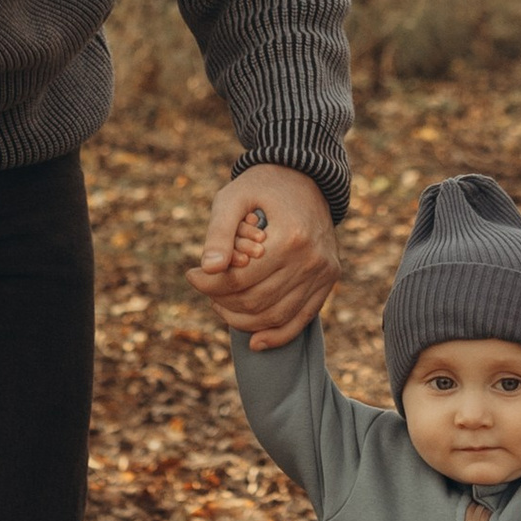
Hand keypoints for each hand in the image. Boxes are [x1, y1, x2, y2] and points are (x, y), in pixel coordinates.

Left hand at [192, 164, 338, 347]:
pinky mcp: (329, 280)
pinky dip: (278, 336)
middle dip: (222, 300)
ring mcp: (323, 273)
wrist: (306, 178)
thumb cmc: (263, 187)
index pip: (240, 279)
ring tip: (221, 305)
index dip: (208, 284)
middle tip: (206, 288)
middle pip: (256, 301)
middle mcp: (311, 260)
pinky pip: (303, 319)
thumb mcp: (233, 198)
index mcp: (290, 238)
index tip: (191, 274)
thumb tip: (207, 269)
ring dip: (243, 320)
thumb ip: (218, 233)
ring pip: (276, 316)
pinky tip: (255, 342)